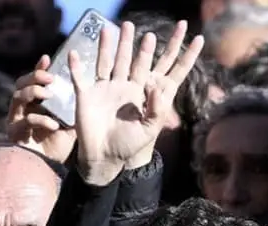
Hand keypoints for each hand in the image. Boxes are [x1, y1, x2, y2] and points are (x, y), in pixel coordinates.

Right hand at [7, 55, 77, 163]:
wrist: (59, 168)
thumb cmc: (66, 142)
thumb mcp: (73, 118)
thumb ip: (76, 102)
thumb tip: (90, 81)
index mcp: (36, 101)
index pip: (34, 79)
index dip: (39, 68)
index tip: (47, 59)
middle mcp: (23, 108)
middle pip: (20, 84)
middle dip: (34, 77)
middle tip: (49, 78)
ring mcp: (16, 120)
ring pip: (17, 98)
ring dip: (33, 93)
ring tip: (48, 95)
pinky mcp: (15, 134)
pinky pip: (24, 122)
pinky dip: (39, 120)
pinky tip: (53, 125)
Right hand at [71, 20, 202, 185]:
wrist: (104, 158)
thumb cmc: (128, 147)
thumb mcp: (148, 130)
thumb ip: (156, 110)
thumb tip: (157, 87)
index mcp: (142, 94)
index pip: (162, 70)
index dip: (178, 55)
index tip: (193, 37)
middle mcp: (124, 86)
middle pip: (132, 59)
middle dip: (133, 43)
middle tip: (132, 24)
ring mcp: (105, 89)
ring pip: (107, 61)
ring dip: (107, 46)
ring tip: (109, 28)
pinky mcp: (87, 95)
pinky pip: (80, 77)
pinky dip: (76, 66)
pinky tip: (74, 53)